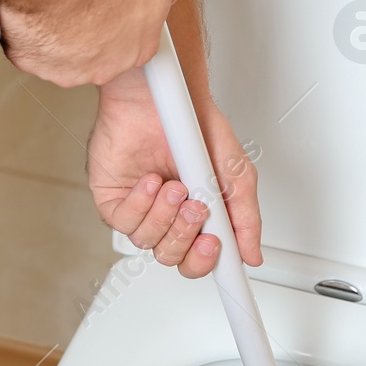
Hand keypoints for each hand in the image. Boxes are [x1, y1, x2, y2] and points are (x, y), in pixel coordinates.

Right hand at [0, 0, 191, 87]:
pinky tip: (36, 5)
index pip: (136, 37)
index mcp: (141, 44)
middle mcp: (109, 63)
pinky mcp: (34, 60)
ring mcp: (70, 65)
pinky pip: (31, 46)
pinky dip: (31, 28)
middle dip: (92, 23)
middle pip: (101, 47)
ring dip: (60, 27)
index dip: (123, 12)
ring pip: (64, 48)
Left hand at [88, 68, 261, 277]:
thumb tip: (251, 254)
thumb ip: (245, 217)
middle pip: (174, 258)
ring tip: (175, 185)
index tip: (225, 269)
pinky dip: (141, 204)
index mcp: (197, 216)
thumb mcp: (235, 174)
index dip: (210, 264)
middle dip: (187, 237)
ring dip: (166, 215)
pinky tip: (150, 181)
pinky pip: (125, 222)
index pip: (200, 258)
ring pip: (149, 242)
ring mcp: (141, 209)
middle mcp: (168, 216)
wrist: (161, 96)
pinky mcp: (114, 199)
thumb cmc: (194, 126)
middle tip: (198, 209)